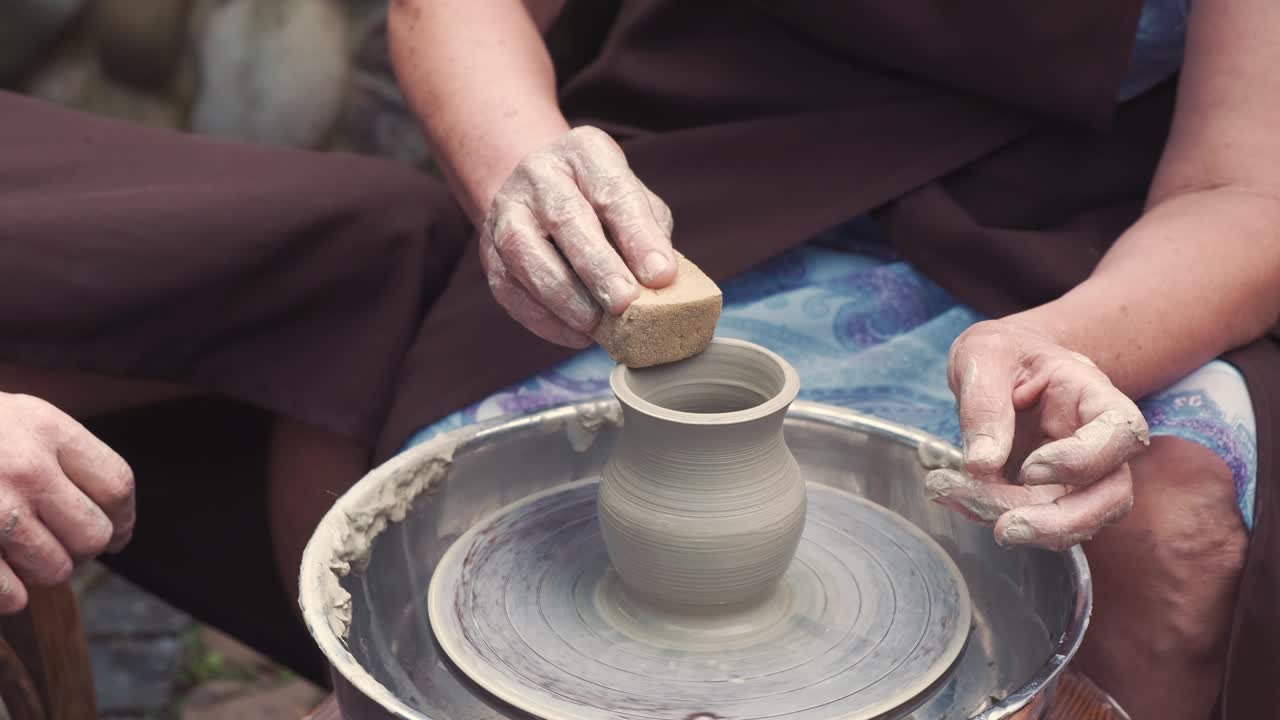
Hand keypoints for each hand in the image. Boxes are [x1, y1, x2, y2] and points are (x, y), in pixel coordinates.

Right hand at [0, 392, 134, 611]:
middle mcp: (24, 466)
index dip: (124, 516)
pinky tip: (0, 577)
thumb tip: (117, 522)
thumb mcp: (17, 418)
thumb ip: (63, 456)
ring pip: (56, 568)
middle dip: (84, 548)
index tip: (119, 530)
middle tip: (63, 545)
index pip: (117, 484)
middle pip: (95, 533)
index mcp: (45, 428)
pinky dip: (10, 595)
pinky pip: (11, 594)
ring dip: (44, 570)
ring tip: (23, 556)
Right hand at [481, 126, 676, 346]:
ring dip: (566, 297)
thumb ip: (649, 234)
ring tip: (597, 326)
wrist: (539, 193)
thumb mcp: (634, 201)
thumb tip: (661, 284)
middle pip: (567, 219)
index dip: (639, 237)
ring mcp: (507, 211)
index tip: (662, 276)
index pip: (614, 192)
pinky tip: (576, 334)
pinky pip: (511, 288)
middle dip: (599, 266)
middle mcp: (539, 173)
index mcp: (585, 152)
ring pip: (527, 255)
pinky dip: (545, 318)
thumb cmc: (601, 202)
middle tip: (625, 302)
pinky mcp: (489, 252)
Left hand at [926, 320, 1149, 550]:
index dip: (1085, 460)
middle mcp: (1099, 443)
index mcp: (1095, 397)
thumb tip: (982, 464)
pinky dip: (991, 514)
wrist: (998, 366)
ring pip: (1074, 521)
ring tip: (952, 494)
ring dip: (1018, 525)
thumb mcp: (984, 355)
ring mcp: (1078, 475)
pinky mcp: (1048, 495)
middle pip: (1111, 496)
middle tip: (1003, 528)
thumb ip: (984, 403)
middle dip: (1060, 522)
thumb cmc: (1002, 352)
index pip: (1121, 433)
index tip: (1030, 468)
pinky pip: (1032, 519)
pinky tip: (951, 493)